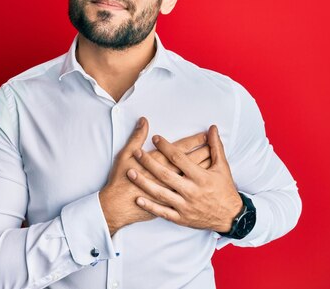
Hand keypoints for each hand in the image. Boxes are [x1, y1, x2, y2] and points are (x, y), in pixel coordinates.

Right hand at [99, 118, 209, 234]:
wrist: (117, 207)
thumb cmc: (120, 180)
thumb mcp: (125, 155)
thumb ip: (136, 137)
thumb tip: (144, 121)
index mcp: (159, 163)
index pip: (181, 149)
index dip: (193, 142)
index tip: (204, 135)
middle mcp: (168, 177)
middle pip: (190, 162)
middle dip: (203, 152)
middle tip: (213, 145)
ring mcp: (171, 192)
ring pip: (192, 178)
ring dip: (202, 168)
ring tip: (212, 160)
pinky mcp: (170, 205)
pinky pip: (189, 193)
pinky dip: (196, 187)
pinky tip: (203, 181)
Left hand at [127, 125, 242, 232]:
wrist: (231, 217)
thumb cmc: (225, 189)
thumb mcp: (222, 166)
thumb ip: (215, 146)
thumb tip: (212, 128)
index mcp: (201, 177)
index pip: (179, 159)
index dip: (166, 147)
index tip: (155, 138)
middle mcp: (191, 191)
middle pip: (166, 174)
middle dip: (149, 163)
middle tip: (137, 153)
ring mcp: (185, 206)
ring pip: (161, 193)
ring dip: (144, 183)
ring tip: (130, 172)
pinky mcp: (182, 218)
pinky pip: (163, 212)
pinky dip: (150, 206)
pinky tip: (138, 199)